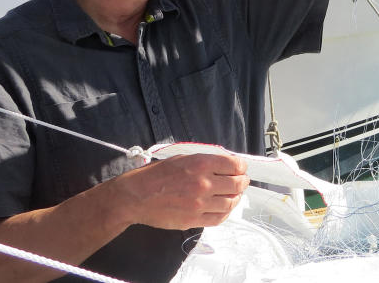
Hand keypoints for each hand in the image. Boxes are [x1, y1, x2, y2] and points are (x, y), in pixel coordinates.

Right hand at [112, 153, 249, 229]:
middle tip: (242, 181)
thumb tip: (225, 164)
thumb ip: (205, 161)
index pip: (234, 165)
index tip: (241, 168)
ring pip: (231, 202)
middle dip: (243, 181)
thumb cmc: (155, 175)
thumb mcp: (181, 158)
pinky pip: (219, 218)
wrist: (135, 196)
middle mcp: (203, 184)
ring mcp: (199, 204)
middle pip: (237, 184)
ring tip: (234, 194)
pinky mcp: (194, 220)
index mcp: (200, 164)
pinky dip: (226, 212)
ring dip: (236, 197)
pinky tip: (225, 207)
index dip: (241, 166)